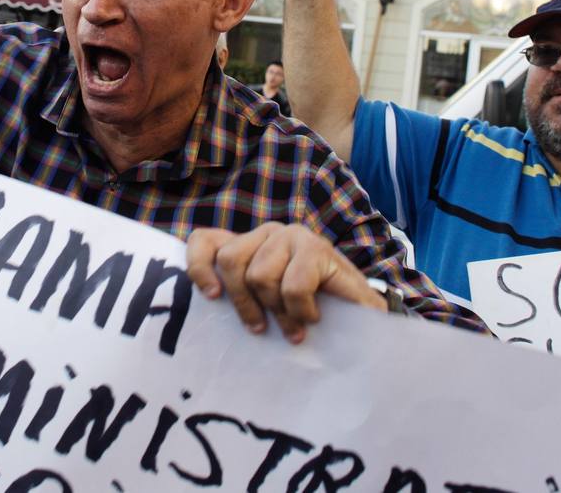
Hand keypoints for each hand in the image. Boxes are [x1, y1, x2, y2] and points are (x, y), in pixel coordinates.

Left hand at [186, 222, 386, 343]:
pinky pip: (293, 285)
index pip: (205, 240)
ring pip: (260, 275)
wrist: (361, 318)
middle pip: (230, 261)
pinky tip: (313, 316)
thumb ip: (240, 294)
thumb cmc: (307, 311)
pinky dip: (301, 310)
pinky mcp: (317, 249)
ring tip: (295, 325)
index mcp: (249, 244)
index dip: (199, 266)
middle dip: (244, 302)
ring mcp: (294, 236)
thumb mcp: (265, 303)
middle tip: (261, 328)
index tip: (211, 296)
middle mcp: (268, 232)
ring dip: (278, 311)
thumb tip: (205, 300)